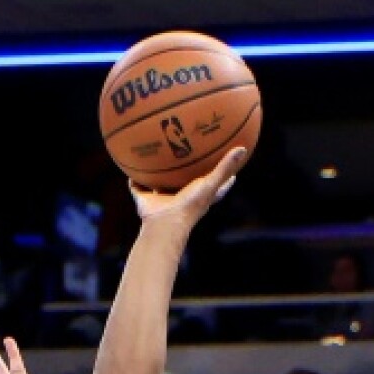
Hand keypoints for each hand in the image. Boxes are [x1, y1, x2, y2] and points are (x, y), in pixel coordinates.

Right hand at [129, 147, 247, 229]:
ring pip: (160, 183)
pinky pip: (137, 187)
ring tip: (157, 155)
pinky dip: (133, 179)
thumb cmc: (189, 206)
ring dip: (158, 174)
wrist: (163, 224)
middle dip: (187, 172)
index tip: (232, 168)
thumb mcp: (210, 184)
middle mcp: (180, 198)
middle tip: (191, 155)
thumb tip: (243, 148)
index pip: (215, 186)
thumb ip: (224, 168)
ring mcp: (162, 199)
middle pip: (186, 183)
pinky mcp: (145, 201)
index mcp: (198, 196)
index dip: (224, 177)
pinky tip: (130, 164)